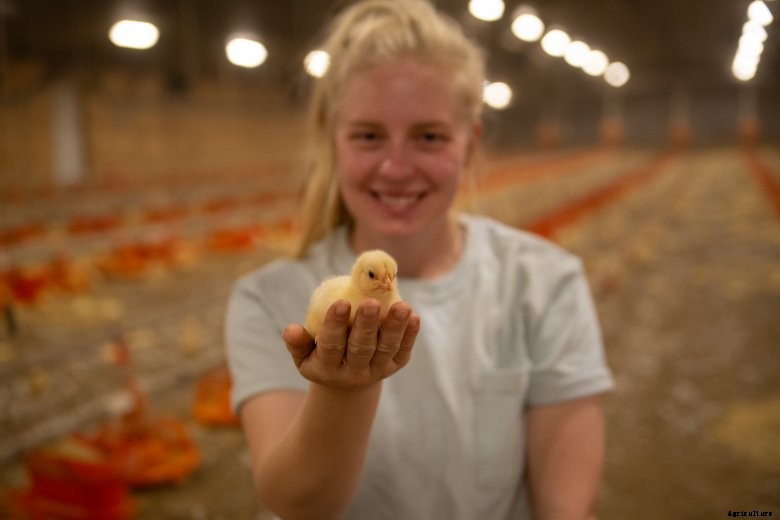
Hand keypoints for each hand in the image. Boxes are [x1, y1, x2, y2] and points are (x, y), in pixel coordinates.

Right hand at [283, 299, 419, 387]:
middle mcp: (353, 372)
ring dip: (395, 328)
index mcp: (327, 368)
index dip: (335, 325)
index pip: (331, 345)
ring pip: (386, 349)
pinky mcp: (393, 366)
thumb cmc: (321, 356)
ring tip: (403, 307)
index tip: (341, 302)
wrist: (346, 380)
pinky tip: (414, 317)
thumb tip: (289, 329)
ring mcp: (376, 370)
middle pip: (362, 348)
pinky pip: (402, 351)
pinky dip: (410, 335)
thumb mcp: (304, 355)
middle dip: (367, 325)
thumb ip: (298, 343)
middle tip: (372, 302)